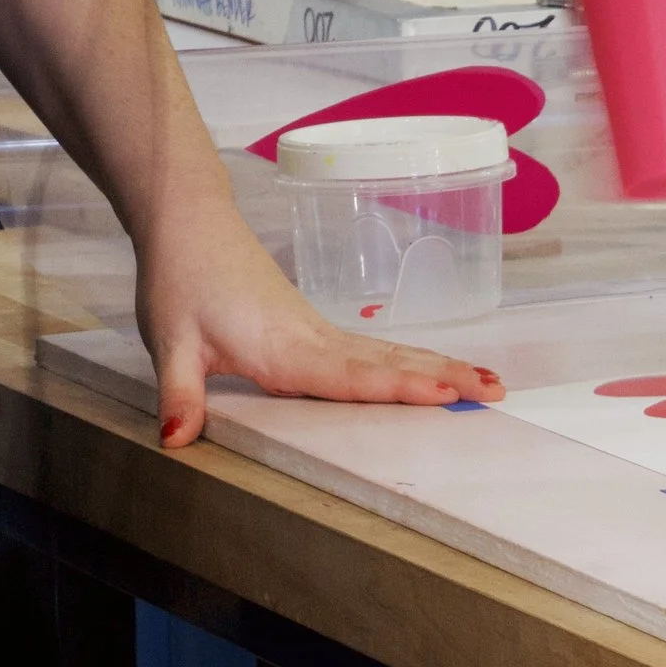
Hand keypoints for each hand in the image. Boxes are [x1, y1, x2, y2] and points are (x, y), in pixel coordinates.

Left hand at [135, 194, 503, 449]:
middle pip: (388, 362)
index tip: (445, 392)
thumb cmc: (181, 280)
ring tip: (488, 381)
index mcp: (282, 348)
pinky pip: (372, 351)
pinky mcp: (313, 329)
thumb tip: (175, 440)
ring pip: (388, 354)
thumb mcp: (169, 343)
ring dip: (439, 366)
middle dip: (444, 376)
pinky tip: (433, 370)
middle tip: (496, 391)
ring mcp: (317, 332)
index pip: (349, 376)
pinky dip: (411, 361)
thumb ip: (181, 394)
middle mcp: (311, 339)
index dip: (399, 387)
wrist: (188, 226)